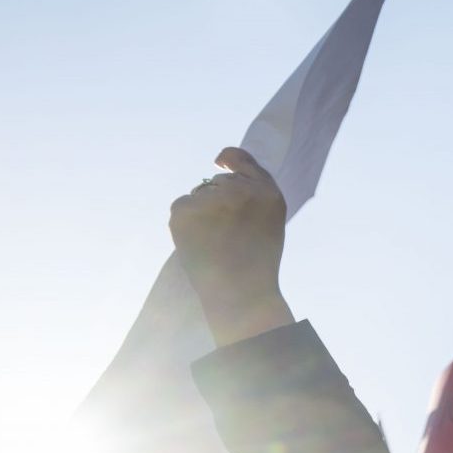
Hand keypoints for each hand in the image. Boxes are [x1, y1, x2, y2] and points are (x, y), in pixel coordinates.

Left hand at [169, 146, 293, 346]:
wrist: (238, 293)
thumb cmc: (256, 261)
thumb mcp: (270, 221)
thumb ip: (254, 191)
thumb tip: (219, 165)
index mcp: (269, 193)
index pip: (242, 159)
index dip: (229, 159)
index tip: (219, 163)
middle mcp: (241, 190)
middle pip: (218, 182)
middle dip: (218, 201)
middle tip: (227, 234)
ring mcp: (211, 198)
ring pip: (198, 195)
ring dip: (201, 212)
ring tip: (214, 242)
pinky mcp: (184, 209)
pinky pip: (182, 206)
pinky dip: (186, 222)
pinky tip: (199, 242)